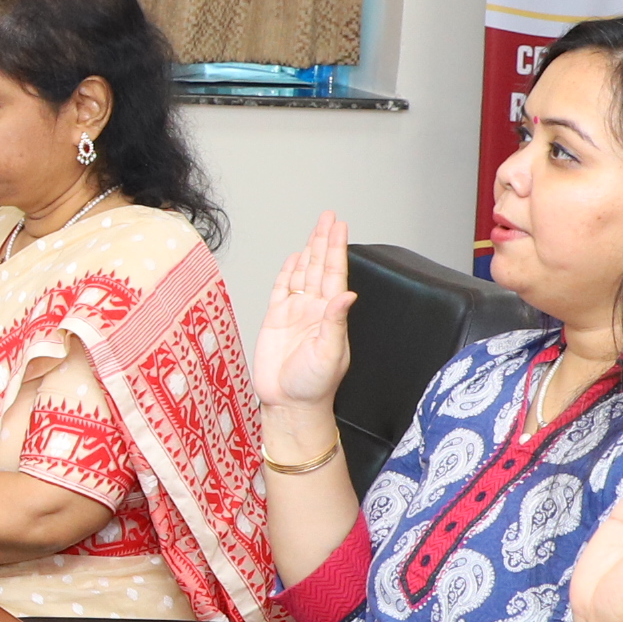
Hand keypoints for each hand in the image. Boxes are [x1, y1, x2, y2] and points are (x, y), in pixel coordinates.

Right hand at [253, 212, 356, 415]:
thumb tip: (347, 294)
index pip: (334, 273)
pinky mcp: (275, 320)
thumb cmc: (313, 386)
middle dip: (323, 241)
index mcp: (330, 314)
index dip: (335, 248)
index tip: (338, 226)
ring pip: (302, 274)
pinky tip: (293, 259)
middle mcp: (314, 309)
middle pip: (319, 267)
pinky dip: (287, 272)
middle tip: (328, 216)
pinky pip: (282, 289)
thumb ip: (336, 322)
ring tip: (315, 229)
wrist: (288, 404)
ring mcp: (295, 313)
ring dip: (309, 251)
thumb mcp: (329, 353)